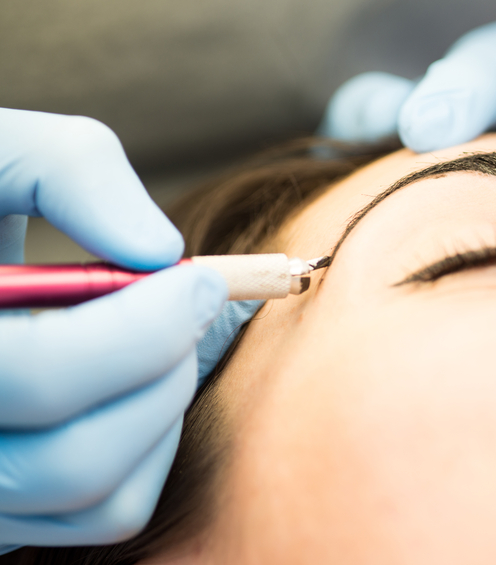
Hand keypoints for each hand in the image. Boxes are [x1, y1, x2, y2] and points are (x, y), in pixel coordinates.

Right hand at [0, 108, 227, 551]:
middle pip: (75, 459)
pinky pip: (105, 512)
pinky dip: (150, 448)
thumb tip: (159, 250)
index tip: (202, 277)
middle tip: (188, 302)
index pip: (39, 374)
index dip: (144, 329)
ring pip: (100, 499)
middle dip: (164, 370)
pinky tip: (135, 381)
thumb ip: (69, 171)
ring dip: (163, 409)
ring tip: (159, 338)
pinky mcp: (7, 509)